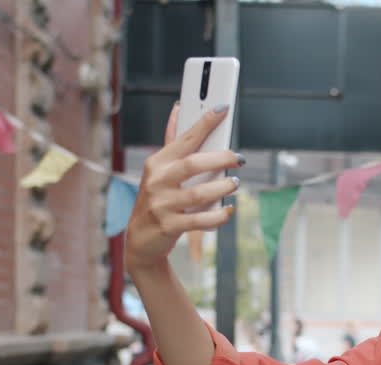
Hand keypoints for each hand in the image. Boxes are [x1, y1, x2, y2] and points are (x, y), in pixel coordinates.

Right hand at [124, 103, 243, 271]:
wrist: (141, 239)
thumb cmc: (156, 199)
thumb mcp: (159, 170)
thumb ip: (172, 142)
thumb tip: (178, 109)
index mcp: (157, 163)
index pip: (184, 138)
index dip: (204, 123)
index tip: (223, 109)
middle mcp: (157, 181)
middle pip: (193, 164)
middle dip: (221, 159)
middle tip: (239, 159)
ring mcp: (162, 204)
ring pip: (199, 194)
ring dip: (222, 188)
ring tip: (234, 183)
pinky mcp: (169, 226)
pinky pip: (200, 220)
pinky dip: (218, 215)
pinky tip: (228, 210)